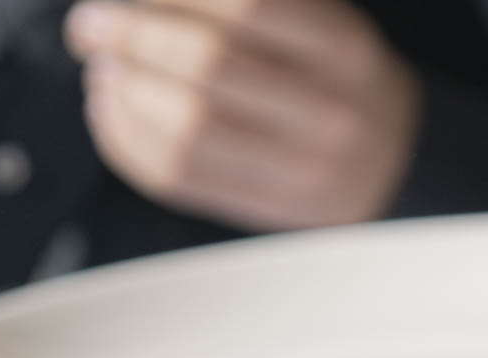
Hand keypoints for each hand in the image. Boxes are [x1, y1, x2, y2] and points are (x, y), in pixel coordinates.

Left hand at [63, 0, 418, 230]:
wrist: (396, 163)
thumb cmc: (340, 80)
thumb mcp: (326, 23)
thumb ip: (254, 8)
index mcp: (344, 50)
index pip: (248, 9)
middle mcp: (328, 112)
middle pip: (209, 67)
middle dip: (131, 38)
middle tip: (91, 26)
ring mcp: (298, 169)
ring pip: (187, 131)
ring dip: (124, 94)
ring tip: (104, 71)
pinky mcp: (265, 208)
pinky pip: (176, 178)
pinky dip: (125, 141)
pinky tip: (112, 111)